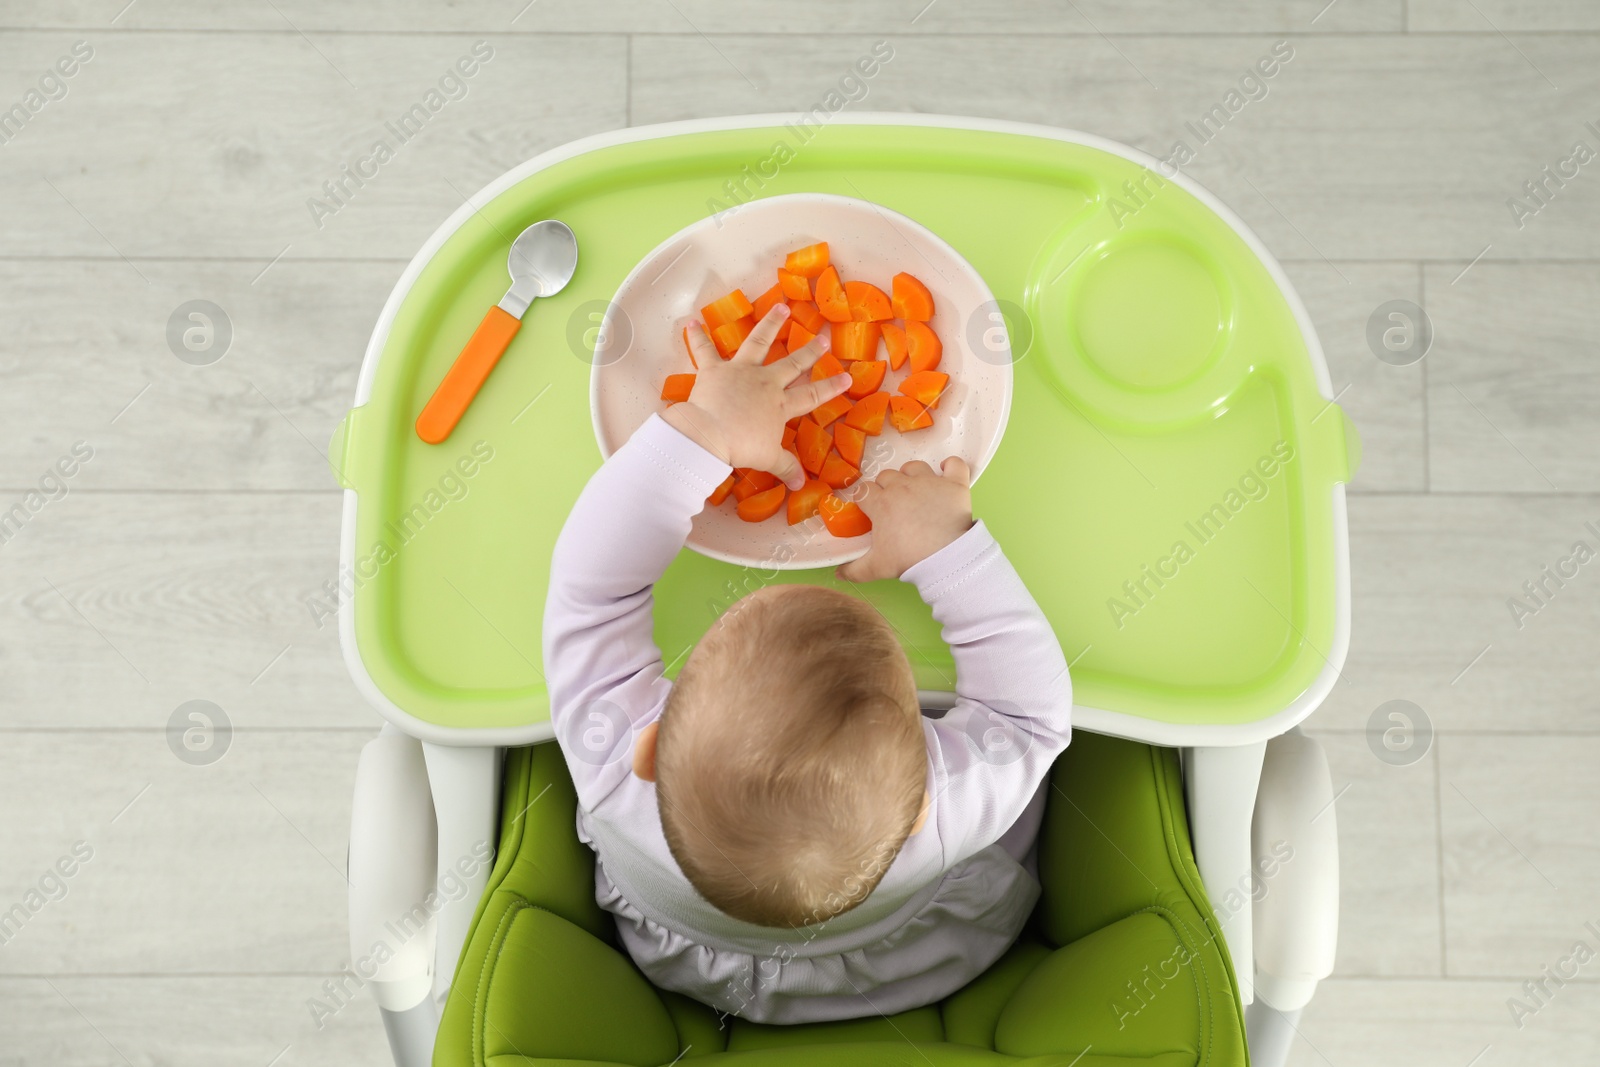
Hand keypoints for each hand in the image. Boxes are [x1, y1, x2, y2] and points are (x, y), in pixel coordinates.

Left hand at [663, 305, 850, 489]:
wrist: (710, 435)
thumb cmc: (742, 447)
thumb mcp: (768, 459)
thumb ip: (785, 467)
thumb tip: (800, 485)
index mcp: (780, 405)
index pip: (812, 395)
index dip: (831, 387)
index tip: (847, 377)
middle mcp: (764, 382)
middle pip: (792, 363)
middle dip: (810, 351)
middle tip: (823, 338)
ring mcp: (740, 371)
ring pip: (758, 341)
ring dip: (770, 324)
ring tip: (781, 307)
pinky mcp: (714, 369)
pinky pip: (704, 349)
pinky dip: (698, 335)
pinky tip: (693, 320)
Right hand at [836, 457, 973, 581]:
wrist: (946, 558)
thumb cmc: (908, 559)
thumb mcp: (876, 568)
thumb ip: (854, 570)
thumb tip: (839, 574)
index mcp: (881, 503)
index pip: (864, 491)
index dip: (865, 499)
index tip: (870, 510)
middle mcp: (903, 486)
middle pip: (886, 476)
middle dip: (886, 488)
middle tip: (893, 505)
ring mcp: (929, 482)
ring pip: (914, 466)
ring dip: (911, 475)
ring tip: (915, 490)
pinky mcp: (953, 484)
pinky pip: (954, 464)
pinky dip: (951, 466)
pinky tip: (946, 471)